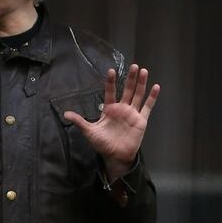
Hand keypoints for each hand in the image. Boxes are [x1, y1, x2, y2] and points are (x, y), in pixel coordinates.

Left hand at [63, 64, 159, 182]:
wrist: (115, 156)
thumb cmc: (102, 144)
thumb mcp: (89, 132)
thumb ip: (80, 121)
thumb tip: (65, 113)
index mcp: (110, 109)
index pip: (110, 92)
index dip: (111, 82)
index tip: (111, 71)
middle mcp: (122, 108)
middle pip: (127, 90)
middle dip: (130, 78)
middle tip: (133, 66)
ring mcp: (132, 113)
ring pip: (138, 95)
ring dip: (141, 83)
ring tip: (143, 71)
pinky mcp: (141, 120)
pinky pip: (148, 107)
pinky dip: (152, 97)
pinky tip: (156, 87)